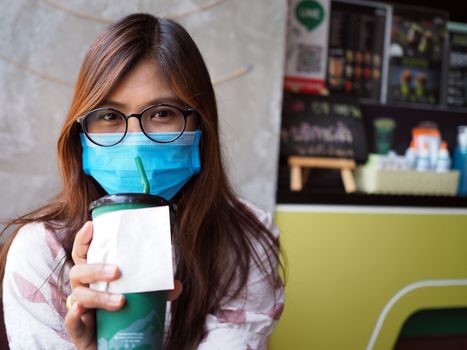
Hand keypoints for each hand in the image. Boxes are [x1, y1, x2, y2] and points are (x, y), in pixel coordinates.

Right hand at [64, 221, 182, 349]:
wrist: (117, 346)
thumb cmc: (124, 315)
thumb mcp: (142, 299)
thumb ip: (158, 291)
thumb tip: (177, 284)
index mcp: (95, 277)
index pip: (84, 253)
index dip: (84, 239)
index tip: (92, 226)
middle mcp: (83, 289)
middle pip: (79, 271)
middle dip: (96, 268)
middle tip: (117, 271)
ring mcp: (79, 309)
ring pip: (78, 296)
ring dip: (99, 296)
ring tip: (120, 300)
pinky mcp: (78, 330)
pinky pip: (71, 322)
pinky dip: (74, 315)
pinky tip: (81, 311)